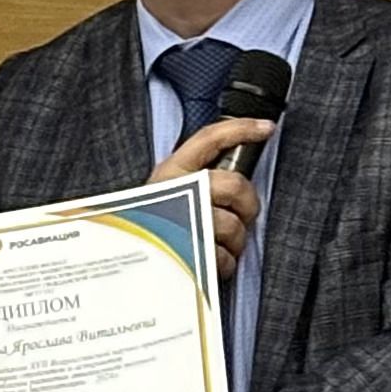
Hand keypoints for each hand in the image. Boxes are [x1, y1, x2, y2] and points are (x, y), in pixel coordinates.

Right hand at [153, 114, 273, 276]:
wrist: (124, 259)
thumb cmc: (150, 225)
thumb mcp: (166, 192)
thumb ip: (196, 178)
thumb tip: (236, 177)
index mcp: (171, 171)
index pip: (210, 138)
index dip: (242, 129)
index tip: (266, 128)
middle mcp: (176, 191)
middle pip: (234, 185)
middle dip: (248, 204)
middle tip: (243, 214)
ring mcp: (182, 223)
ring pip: (233, 226)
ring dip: (236, 240)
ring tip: (222, 244)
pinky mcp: (187, 253)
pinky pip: (224, 258)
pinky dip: (225, 264)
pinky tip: (213, 261)